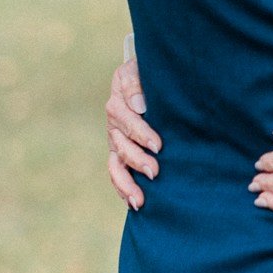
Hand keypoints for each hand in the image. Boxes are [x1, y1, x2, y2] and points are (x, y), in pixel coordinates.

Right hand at [105, 54, 161, 209]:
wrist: (150, 80)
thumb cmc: (151, 74)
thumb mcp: (141, 68)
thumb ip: (136, 82)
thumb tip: (140, 105)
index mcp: (119, 100)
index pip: (125, 119)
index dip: (140, 132)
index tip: (158, 145)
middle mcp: (114, 123)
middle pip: (120, 144)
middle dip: (137, 159)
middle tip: (155, 172)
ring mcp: (116, 140)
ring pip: (115, 164)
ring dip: (126, 182)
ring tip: (139, 199)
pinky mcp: (120, 154)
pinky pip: (116, 174)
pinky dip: (122, 189)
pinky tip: (133, 204)